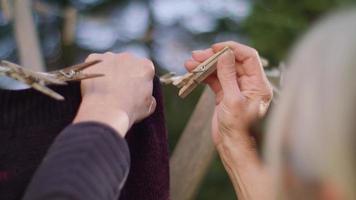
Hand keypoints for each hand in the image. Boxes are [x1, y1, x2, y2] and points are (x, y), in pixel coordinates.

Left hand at [74, 52, 155, 136]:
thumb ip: (150, 97)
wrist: (106, 111)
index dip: (139, 80)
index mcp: (146, 66)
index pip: (144, 69)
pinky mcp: (94, 58)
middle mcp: (129, 57)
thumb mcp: (148, 107)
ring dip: (109, 71)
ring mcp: (110, 56)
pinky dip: (93, 71)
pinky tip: (94, 84)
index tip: (134, 89)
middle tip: (118, 89)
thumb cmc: (129, 110)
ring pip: (110, 62)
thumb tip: (147, 97)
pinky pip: (94, 63)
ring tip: (104, 88)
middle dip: (124, 73)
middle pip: (127, 63)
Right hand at [185, 41, 272, 199]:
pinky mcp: (225, 96)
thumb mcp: (232, 100)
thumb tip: (225, 55)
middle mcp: (249, 84)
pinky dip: (204, 76)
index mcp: (258, 84)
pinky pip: (214, 80)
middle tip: (196, 56)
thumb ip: (228, 76)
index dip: (231, 49)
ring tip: (189, 64)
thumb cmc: (238, 129)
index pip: (248, 57)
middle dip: (213, 57)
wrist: (232, 148)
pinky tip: (193, 73)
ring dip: (205, 66)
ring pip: (221, 70)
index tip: (214, 48)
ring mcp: (236, 89)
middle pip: (232, 62)